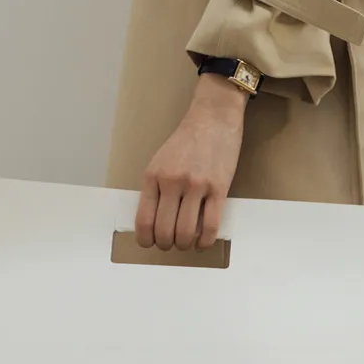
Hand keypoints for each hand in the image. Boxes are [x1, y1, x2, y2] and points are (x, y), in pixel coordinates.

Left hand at [136, 74, 246, 250]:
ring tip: (186, 243)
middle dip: (166, 245)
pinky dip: (205, 241)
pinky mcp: (219, 189)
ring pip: (186, 232)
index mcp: (154, 176)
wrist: (213, 118)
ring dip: (184, 245)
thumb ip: (156, 189)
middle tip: (170, 244)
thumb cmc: (186, 141)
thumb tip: (154, 222)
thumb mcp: (160, 162)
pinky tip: (202, 242)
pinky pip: (211, 226)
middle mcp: (173, 182)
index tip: (150, 243)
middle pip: (165, 231)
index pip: (144, 220)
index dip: (146, 240)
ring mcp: (197, 186)